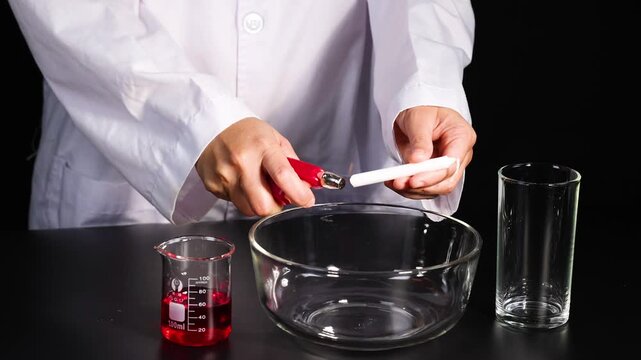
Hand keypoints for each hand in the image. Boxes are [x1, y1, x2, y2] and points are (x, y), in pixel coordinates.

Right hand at [195, 118, 314, 215]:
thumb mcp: (275, 139)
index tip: (306, 199)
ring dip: (258, 203)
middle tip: (276, 195)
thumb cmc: (247, 132)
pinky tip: (239, 181)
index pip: (283, 177)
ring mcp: (225, 176)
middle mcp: (242, 162)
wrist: (213, 125)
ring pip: (248, 209)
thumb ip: (292, 164)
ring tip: (256, 186)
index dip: (299, 194)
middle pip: (263, 205)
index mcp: (262, 147)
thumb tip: (305, 187)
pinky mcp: (212, 185)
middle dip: (275, 206)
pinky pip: (233, 203)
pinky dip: (241, 197)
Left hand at [386, 106, 475, 199]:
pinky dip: (410, 189)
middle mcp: (459, 154)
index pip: (451, 164)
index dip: (432, 176)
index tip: (413, 180)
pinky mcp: (436, 173)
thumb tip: (418, 160)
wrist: (416, 111)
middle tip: (400, 182)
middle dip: (422, 186)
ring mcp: (449, 166)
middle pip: (446, 181)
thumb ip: (420, 140)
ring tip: (394, 182)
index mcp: (462, 137)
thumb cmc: (423, 109)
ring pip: (436, 188)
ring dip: (414, 190)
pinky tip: (397, 182)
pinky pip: (426, 187)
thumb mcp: (419, 119)